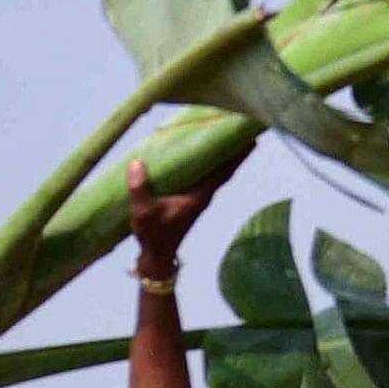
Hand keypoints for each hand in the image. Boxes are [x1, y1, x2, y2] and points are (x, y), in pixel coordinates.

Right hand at [125, 146, 247, 273]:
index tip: (251, 141)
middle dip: (233, 150)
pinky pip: (202, 175)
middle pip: (223, 168)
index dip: (237, 157)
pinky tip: (200, 152)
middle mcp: (203, 196)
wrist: (157, 257)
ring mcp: (196, 198)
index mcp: (199, 197)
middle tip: (243, 130)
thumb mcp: (143, 212)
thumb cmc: (154, 236)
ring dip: (220, 155)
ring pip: (214, 171)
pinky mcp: (188, 199)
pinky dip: (206, 162)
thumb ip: (140, 189)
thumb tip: (137, 163)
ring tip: (224, 134)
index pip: (223, 173)